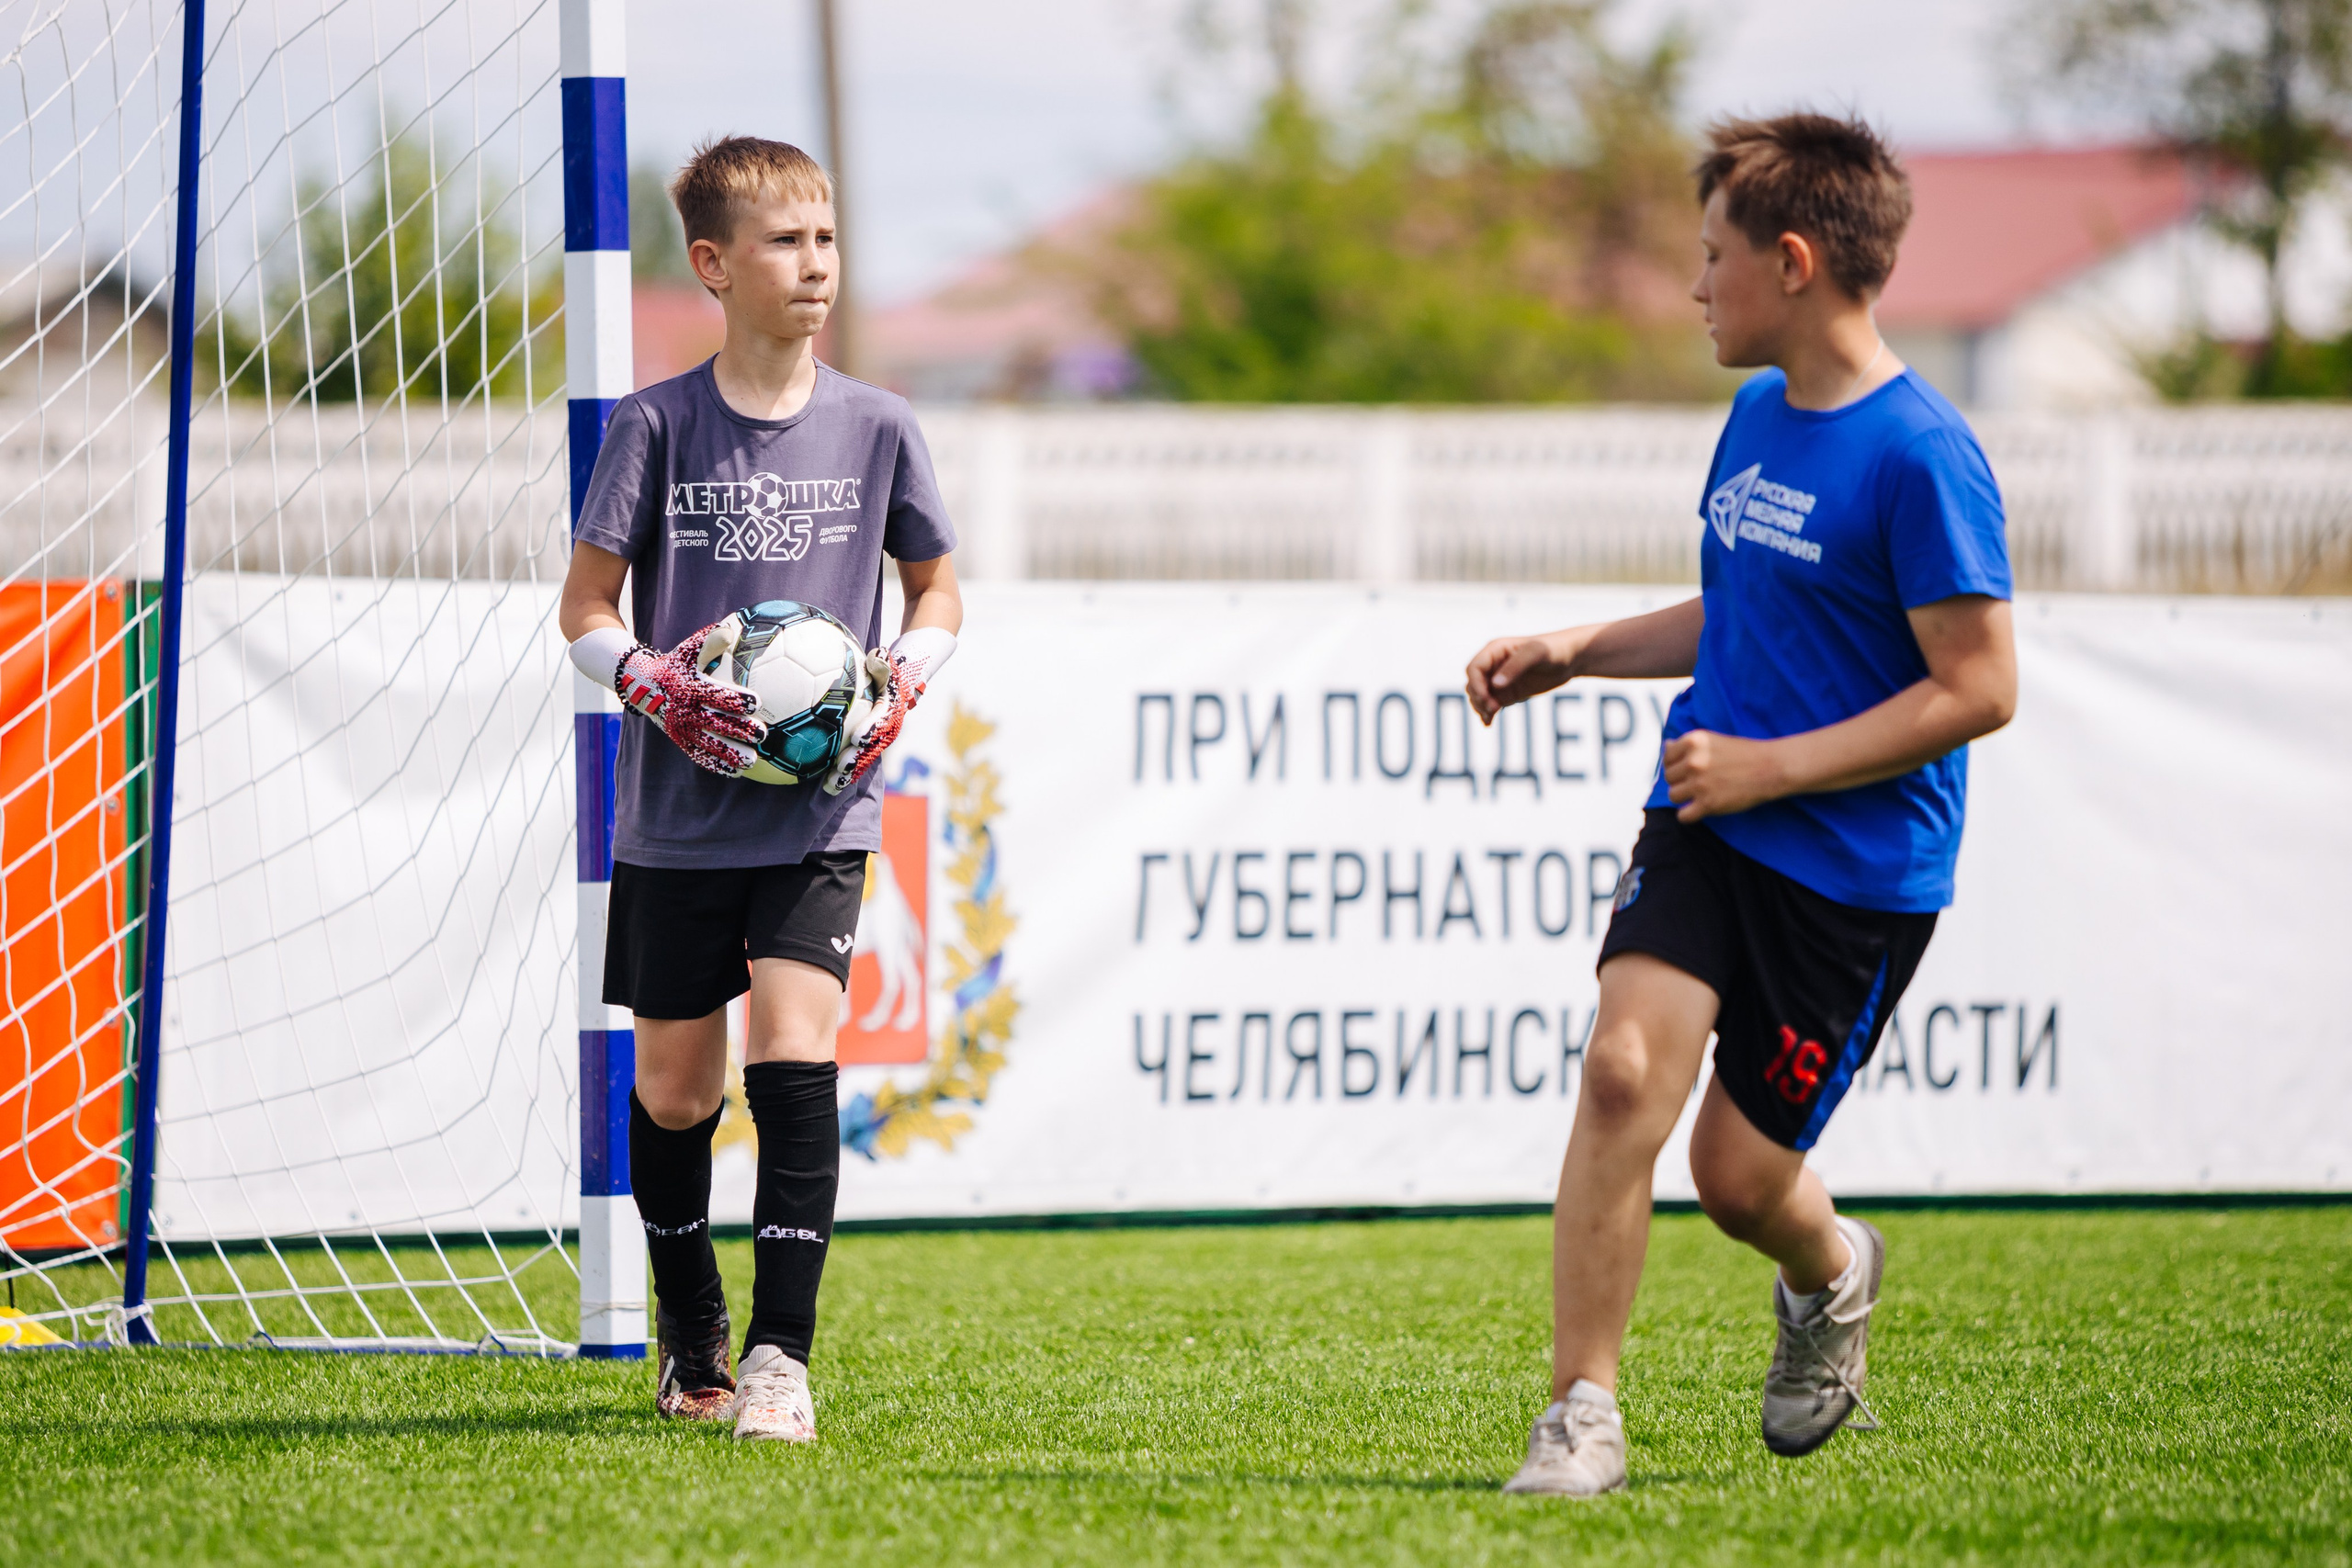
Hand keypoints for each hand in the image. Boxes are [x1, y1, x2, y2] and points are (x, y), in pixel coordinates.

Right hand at [614, 622, 765, 776]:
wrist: (641, 686)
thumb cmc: (675, 666)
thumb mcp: (688, 651)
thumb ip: (709, 642)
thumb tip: (729, 630)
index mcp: (690, 688)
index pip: (716, 695)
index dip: (736, 699)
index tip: (757, 702)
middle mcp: (685, 711)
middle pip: (715, 723)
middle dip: (740, 730)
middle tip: (762, 734)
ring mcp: (681, 730)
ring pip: (709, 745)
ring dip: (731, 754)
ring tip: (753, 759)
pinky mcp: (680, 742)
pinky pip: (700, 757)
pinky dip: (717, 765)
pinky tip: (737, 771)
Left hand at [823, 648, 920, 795]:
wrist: (904, 684)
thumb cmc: (888, 669)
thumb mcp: (886, 663)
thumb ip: (883, 663)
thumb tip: (878, 655)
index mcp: (891, 710)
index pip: (881, 720)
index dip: (870, 729)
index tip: (857, 737)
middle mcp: (887, 729)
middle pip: (871, 746)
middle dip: (856, 758)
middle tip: (840, 767)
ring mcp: (879, 740)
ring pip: (863, 758)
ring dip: (848, 772)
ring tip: (830, 784)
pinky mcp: (869, 746)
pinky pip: (857, 760)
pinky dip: (844, 772)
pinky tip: (826, 782)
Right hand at [1465, 634, 1571, 724]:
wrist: (1571, 658)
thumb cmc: (1554, 649)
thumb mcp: (1536, 654)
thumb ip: (1515, 667)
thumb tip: (1495, 685)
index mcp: (1495, 650)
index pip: (1474, 669)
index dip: (1475, 684)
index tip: (1486, 698)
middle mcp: (1493, 665)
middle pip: (1473, 684)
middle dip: (1479, 698)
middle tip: (1494, 708)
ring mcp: (1500, 680)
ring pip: (1479, 696)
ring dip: (1481, 707)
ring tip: (1492, 716)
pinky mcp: (1508, 692)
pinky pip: (1491, 704)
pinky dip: (1487, 714)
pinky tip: (1488, 723)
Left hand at [1662, 730, 1787, 821]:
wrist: (1770, 768)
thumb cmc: (1743, 753)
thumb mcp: (1713, 740)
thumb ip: (1688, 745)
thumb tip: (1666, 746)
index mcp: (1693, 741)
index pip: (1667, 757)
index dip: (1676, 764)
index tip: (1688, 769)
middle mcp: (1693, 761)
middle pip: (1669, 777)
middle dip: (1681, 780)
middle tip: (1699, 782)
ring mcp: (1699, 784)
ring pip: (1673, 796)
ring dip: (1684, 797)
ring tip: (1700, 794)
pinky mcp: (1708, 804)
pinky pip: (1683, 816)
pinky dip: (1688, 815)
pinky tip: (1699, 809)